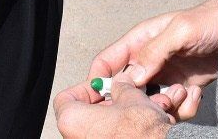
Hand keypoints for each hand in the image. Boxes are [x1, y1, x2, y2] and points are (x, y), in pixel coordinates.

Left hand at [55, 76, 175, 138]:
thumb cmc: (141, 131)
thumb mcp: (131, 96)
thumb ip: (121, 86)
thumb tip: (121, 84)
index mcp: (71, 121)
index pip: (67, 98)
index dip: (87, 87)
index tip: (102, 84)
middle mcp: (77, 138)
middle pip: (89, 113)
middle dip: (114, 101)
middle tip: (127, 93)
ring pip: (108, 126)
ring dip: (128, 114)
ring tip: (148, 107)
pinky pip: (116, 137)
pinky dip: (130, 130)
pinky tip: (150, 121)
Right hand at [87, 0, 217, 121]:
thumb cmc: (209, 20)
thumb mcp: (180, 31)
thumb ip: (154, 51)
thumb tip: (130, 77)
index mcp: (139, 42)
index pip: (106, 62)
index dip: (97, 81)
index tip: (98, 100)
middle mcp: (148, 61)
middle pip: (125, 90)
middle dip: (134, 103)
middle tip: (152, 105)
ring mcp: (165, 77)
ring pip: (150, 104)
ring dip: (163, 108)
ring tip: (180, 94)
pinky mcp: (182, 90)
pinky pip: (174, 110)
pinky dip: (183, 109)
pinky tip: (196, 94)